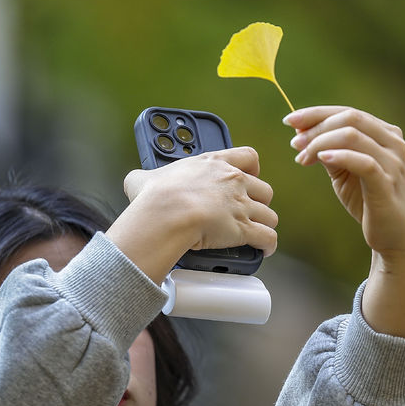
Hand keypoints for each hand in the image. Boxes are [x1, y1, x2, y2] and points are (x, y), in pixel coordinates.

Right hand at [107, 147, 277, 283]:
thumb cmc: (156, 196)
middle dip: (259, 201)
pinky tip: (265, 248)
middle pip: (264, 189)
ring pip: (269, 215)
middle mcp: (234, 182)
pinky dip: (268, 244)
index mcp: (214, 164)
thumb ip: (144, 177)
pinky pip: (267, 237)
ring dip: (264, 224)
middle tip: (249, 210)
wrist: (167, 214)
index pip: (248, 157)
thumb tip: (135, 181)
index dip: (252, 168)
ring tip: (257, 231)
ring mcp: (241, 205)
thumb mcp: (144, 179)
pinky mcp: (244, 228)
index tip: (249, 175)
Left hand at [285, 106, 404, 338]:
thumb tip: (300, 134)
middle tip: (294, 144)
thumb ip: (329, 152)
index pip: (347, 112)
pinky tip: (319, 159)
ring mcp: (393, 162)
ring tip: (302, 157)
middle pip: (349, 118)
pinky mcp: (388, 183)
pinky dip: (339, 156)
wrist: (395, 237)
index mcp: (385, 134)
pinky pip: (362, 161)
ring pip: (352, 135)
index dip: (316, 114)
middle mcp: (393, 143)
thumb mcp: (344, 172)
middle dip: (316, 127)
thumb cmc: (368, 201)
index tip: (289, 121)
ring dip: (320, 142)